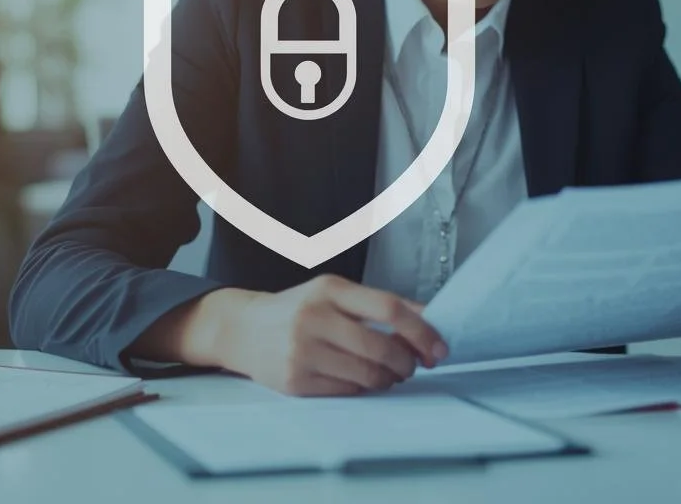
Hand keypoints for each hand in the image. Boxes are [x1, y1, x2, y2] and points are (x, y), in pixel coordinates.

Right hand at [215, 275, 448, 395]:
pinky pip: (347, 390)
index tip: (438, 347)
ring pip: (367, 374)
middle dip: (407, 362)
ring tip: (388, 374)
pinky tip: (361, 380)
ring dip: (388, 379)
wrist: (241, 328)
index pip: (389, 309)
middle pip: (381, 347)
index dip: (422, 331)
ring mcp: (302, 351)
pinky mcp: (295, 381)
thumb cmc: (297, 310)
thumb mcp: (333, 294)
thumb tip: (430, 319)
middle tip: (413, 366)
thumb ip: (378, 304)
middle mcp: (314, 317)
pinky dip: (364, 388)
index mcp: (329, 289)